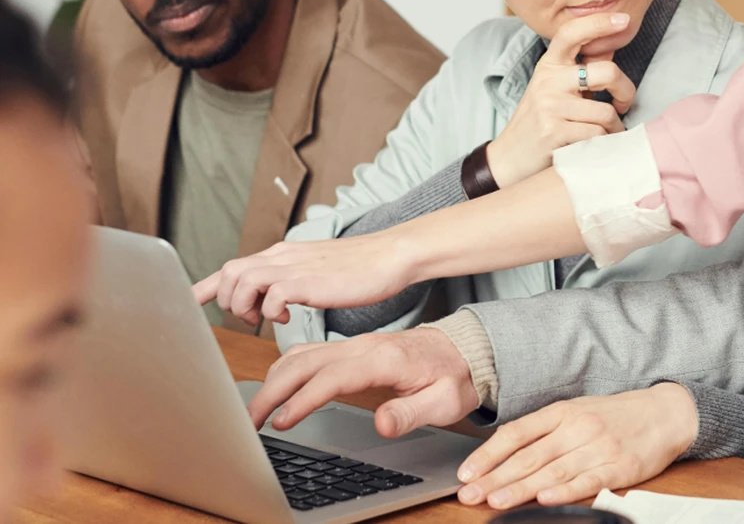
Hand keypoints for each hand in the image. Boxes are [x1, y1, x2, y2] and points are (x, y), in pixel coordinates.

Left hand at [192, 231, 415, 326]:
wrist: (390, 256)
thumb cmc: (359, 269)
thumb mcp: (315, 271)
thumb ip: (291, 280)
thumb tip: (274, 298)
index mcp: (282, 254)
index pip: (231, 268)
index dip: (204, 288)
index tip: (187, 304)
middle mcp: (282, 256)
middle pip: (228, 272)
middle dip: (228, 300)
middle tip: (250, 318)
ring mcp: (294, 267)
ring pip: (242, 281)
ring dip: (245, 307)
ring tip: (267, 319)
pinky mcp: (309, 281)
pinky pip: (271, 296)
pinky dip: (271, 312)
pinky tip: (289, 317)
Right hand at [248, 327, 478, 436]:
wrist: (467, 350)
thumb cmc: (455, 376)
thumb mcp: (445, 400)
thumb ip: (412, 413)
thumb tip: (380, 424)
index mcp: (385, 358)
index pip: (333, 376)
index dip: (303, 399)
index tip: (282, 422)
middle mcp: (364, 346)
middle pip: (305, 362)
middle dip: (272, 391)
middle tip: (249, 422)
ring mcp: (356, 345)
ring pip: (302, 354)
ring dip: (273, 380)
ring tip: (254, 412)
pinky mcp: (351, 350)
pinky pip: (309, 354)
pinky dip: (285, 370)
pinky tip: (276, 389)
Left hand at [455, 384, 698, 509]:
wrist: (665, 412)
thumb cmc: (615, 415)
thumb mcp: (577, 410)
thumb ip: (544, 430)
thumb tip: (503, 450)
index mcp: (563, 412)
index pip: (518, 432)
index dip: (489, 453)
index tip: (466, 472)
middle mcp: (577, 427)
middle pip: (530, 456)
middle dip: (496, 477)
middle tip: (470, 494)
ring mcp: (598, 447)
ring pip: (553, 471)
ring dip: (522, 488)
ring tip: (496, 500)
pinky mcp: (620, 467)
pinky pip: (588, 481)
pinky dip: (566, 492)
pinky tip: (546, 500)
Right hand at [486, 11, 636, 186]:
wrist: (510, 158)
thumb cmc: (540, 122)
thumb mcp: (554, 90)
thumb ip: (581, 70)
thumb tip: (610, 46)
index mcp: (549, 66)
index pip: (571, 33)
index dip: (599, 22)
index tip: (623, 19)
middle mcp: (548, 81)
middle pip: (607, 72)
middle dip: (626, 91)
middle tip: (624, 103)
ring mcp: (549, 106)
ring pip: (606, 112)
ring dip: (614, 127)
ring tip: (606, 132)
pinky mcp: (553, 131)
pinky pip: (597, 134)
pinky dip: (604, 143)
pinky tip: (595, 145)